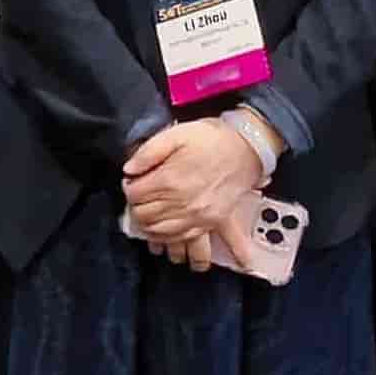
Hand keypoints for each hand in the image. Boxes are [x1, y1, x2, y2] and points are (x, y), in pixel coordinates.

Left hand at [121, 118, 265, 243]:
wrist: (246, 150)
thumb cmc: (212, 140)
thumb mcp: (176, 134)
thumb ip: (148, 151)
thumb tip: (129, 169)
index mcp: (170, 180)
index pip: (134, 194)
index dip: (129, 187)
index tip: (132, 181)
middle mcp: (182, 202)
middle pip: (143, 215)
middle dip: (135, 206)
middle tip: (139, 196)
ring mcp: (196, 216)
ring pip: (158, 231)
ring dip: (147, 224)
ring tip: (146, 213)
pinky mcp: (209, 223)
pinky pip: (180, 240)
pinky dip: (166, 238)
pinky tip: (162, 230)